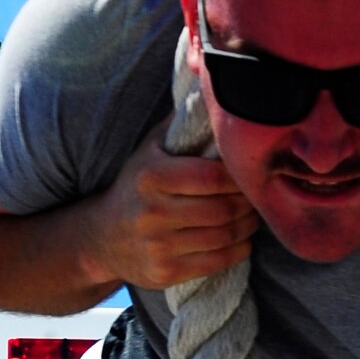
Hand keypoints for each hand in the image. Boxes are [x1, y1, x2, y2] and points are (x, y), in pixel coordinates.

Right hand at [84, 124, 259, 289]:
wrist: (101, 238)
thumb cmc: (136, 186)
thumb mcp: (149, 150)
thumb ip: (180, 124)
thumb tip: (211, 85)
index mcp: (151, 177)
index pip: (213, 176)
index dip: (239, 177)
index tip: (248, 174)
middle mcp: (153, 212)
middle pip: (224, 209)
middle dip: (248, 203)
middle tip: (257, 197)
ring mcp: (158, 246)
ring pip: (224, 236)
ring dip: (248, 226)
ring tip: (251, 216)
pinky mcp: (166, 273)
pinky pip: (218, 261)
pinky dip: (239, 249)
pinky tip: (241, 238)